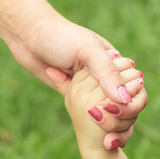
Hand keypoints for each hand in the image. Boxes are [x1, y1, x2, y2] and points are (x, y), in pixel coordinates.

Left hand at [8, 14, 140, 148]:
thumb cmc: (61, 36)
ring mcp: (85, 81)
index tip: (123, 111)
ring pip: (100, 103)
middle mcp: (102, 72)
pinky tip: (85, 120)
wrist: (27, 33)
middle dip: (116, 111)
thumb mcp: (88, 52)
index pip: (131, 84)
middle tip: (108, 121)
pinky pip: (80, 104)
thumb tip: (125, 99)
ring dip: (102, 115)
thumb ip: (108, 73)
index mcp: (113, 60)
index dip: (131, 99)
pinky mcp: (69, 89)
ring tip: (99, 125)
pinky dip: (84, 113)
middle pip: (117, 97)